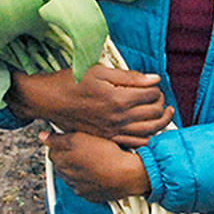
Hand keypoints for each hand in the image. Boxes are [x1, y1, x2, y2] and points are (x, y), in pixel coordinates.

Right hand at [8, 66, 172, 145]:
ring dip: (161, 121)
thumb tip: (154, 79)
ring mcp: (113, 131)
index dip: (156, 87)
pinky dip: (148, 137)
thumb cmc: (71, 82)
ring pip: (149, 131)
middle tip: (159, 96)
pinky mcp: (107, 139)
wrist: (49, 100)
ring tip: (164, 113)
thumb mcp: (100, 71)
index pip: (151, 94)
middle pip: (154, 113)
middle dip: (161, 102)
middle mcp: (118, 118)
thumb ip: (130, 76)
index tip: (153, 83)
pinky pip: (135, 143)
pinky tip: (150, 129)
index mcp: (118, 99)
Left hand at [41, 130, 150, 201]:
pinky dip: (88, 180)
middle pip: (61, 164)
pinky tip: (99, 172)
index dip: (61, 144)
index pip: (52, 152)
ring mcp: (78, 187)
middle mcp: (67, 177)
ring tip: (94, 160)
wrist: (127, 175)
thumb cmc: (106, 156)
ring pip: (73, 176)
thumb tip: (43, 137)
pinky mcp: (90, 195)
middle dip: (69, 157)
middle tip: (84, 149)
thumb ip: (57, 139)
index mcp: (62, 162)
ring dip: (79, 169)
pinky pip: (84, 186)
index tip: (70, 140)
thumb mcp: (80, 138)